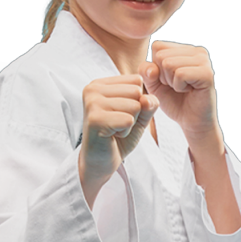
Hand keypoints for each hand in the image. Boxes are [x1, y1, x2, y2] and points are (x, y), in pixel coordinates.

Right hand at [79, 74, 158, 206]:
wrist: (100, 161)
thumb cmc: (117, 136)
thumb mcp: (139, 116)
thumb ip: (148, 104)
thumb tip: (148, 98)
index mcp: (100, 84)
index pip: (136, 81)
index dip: (137, 101)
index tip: (120, 113)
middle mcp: (93, 89)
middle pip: (136, 92)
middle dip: (134, 112)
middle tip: (117, 123)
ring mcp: (92, 103)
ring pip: (134, 106)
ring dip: (129, 123)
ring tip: (114, 129)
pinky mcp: (95, 119)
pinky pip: (128, 120)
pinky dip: (125, 132)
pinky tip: (111, 135)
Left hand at [139, 41, 219, 140]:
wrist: (191, 121)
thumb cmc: (173, 100)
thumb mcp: (153, 84)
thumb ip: (146, 71)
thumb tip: (153, 68)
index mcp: (185, 49)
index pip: (157, 46)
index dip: (156, 67)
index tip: (168, 79)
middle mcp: (197, 51)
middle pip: (161, 55)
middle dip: (162, 75)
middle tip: (176, 85)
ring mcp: (204, 61)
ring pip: (169, 63)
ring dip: (170, 82)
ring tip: (182, 88)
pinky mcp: (207, 74)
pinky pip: (180, 74)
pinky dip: (178, 86)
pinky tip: (188, 91)